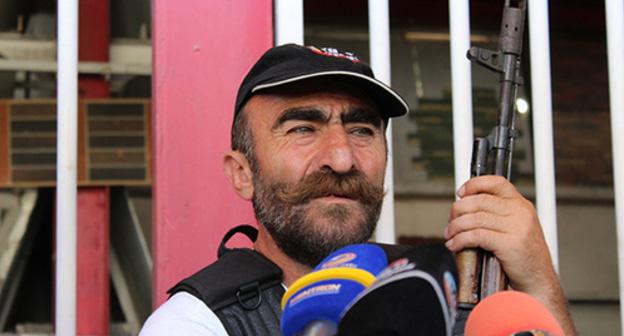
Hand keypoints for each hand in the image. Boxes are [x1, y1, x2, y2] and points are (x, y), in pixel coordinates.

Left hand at [444, 175, 554, 296]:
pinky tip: (455, 245)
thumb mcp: (515, 228)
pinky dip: (461, 240)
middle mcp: (520, 212)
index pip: (496, 183)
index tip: (460, 194)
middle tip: (450, 220)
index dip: (474, 185)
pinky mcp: (510, 244)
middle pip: (480, 200)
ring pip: (475, 218)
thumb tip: (465, 208)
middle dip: (458, 209)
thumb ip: (496, 215)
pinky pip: (477, 236)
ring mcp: (517, 227)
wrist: (539, 280)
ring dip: (456, 226)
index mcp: (521, 205)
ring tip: (450, 235)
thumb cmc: (523, 257)